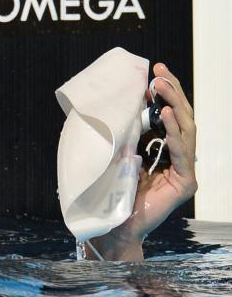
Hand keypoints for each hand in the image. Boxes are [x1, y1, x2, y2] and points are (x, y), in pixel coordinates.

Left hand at [96, 63, 196, 259]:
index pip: (170, 116)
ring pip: (186, 130)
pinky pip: (181, 153)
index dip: (165, 93)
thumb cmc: (109, 190)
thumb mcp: (116, 151)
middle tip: (159, 72)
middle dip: (172, 92)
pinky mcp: (185, 184)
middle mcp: (178, 158)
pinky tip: (165, 115)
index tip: (154, 71)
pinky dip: (173, 132)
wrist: (111, 225)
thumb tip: (117, 100)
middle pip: (182, 118)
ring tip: (160, 87)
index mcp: (164, 150)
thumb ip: (125, 131)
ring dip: (173, 105)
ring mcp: (185, 171)